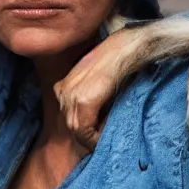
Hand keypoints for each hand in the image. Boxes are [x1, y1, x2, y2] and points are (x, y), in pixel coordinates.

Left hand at [56, 29, 141, 150]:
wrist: (125, 48)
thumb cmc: (116, 62)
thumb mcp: (95, 82)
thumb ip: (89, 97)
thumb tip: (96, 119)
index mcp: (63, 86)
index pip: (69, 116)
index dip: (83, 130)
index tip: (97, 135)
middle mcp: (63, 91)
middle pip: (70, 124)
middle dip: (85, 135)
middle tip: (101, 140)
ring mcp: (71, 95)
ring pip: (75, 128)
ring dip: (90, 137)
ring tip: (105, 139)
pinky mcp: (83, 100)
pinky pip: (84, 129)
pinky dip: (94, 137)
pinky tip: (105, 137)